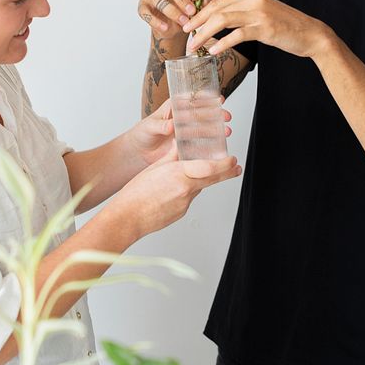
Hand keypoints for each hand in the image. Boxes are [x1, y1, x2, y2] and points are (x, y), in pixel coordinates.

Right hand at [117, 146, 241, 238]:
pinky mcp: (181, 213)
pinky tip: (170, 192)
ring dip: (197, 182)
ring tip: (183, 178)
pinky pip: (187, 199)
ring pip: (197, 189)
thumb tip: (181, 146)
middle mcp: (185, 190)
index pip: (210, 167)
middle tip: (237, 168)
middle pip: (212, 180)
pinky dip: (184, 193)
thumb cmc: (135, 193)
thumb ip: (171, 157)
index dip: (225, 164)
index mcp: (179, 174)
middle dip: (227, 173)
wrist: (127, 218)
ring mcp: (185, 204)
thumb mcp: (154, 168)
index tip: (233, 160)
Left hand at [126, 98, 231, 168]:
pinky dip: (212, 143)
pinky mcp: (188, 145)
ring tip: (226, 131)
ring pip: (206, 127)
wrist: (140, 152)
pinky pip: (202, 143)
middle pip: (204, 112)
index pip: (193, 99)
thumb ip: (160, 125)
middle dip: (217, 114)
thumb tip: (171, 125)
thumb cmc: (142, 134)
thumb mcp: (149, 126)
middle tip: (225, 116)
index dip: (207, 98)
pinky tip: (219, 144)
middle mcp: (184, 117)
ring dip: (218, 128)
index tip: (218, 99)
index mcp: (174, 106)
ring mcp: (188, 131)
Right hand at [137, 0, 216, 35]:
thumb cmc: (187, 9)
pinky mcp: (142, 6)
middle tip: (191, 11)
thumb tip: (205, 0)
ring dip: (171, 10)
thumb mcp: (201, 4)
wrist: (176, 27)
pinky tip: (166, 27)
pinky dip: (156, 20)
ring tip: (183, 21)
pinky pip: (145, 11)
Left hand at [182, 0, 332, 58]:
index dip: (200, 13)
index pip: (219, 1)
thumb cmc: (286, 26)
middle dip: (197, 22)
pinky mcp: (265, 28)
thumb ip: (243, 13)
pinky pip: (237, 34)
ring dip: (204, 33)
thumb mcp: (262, 14)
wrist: (311, 34)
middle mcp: (254, 0)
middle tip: (186, 35)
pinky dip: (222, 43)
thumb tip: (220, 20)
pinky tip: (213, 51)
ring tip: (194, 45)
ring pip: (222, 20)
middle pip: (216, 8)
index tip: (189, 24)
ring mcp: (259, 13)